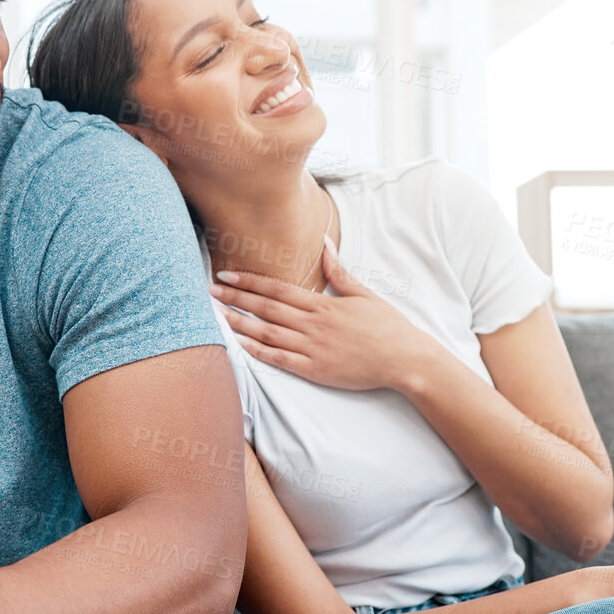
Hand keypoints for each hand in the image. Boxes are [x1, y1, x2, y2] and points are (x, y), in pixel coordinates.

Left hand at [210, 239, 437, 390]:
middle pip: (266, 308)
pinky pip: (279, 359)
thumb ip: (339, 272)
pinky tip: (240, 344)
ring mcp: (312, 348)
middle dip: (236, 298)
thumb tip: (325, 244)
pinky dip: (258, 351)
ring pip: (267, 333)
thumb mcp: (364, 294)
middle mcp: (313, 324)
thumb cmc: (387, 327)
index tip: (227, 276)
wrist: (404, 358)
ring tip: (217, 315)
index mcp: (322, 304)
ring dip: (240, 323)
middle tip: (209, 291)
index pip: (277, 289)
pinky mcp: (315, 369)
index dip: (249, 282)